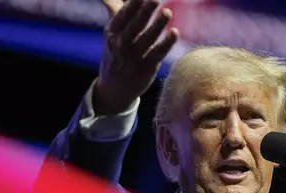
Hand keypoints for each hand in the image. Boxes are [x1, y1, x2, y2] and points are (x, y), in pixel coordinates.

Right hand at [94, 0, 178, 114]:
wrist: (114, 90)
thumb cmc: (116, 55)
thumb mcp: (112, 35)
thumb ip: (116, 11)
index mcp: (111, 34)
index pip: (122, 16)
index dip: (133, 4)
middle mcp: (121, 46)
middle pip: (134, 26)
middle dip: (144, 12)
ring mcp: (133, 59)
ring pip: (147, 40)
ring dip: (158, 26)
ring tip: (167, 12)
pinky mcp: (146, 69)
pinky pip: (158, 54)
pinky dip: (166, 44)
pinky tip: (175, 32)